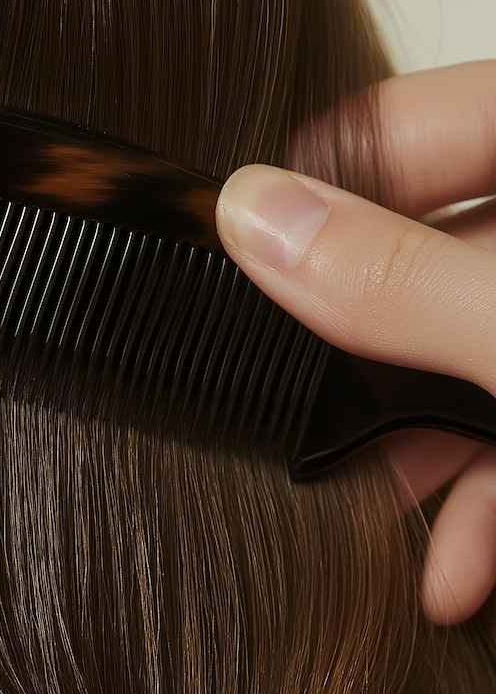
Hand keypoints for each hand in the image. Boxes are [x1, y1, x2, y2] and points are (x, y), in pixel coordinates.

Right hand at [215, 61, 495, 624]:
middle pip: (406, 259)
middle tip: (291, 411)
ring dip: (413, 449)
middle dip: (350, 357)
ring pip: (450, 352)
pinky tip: (457, 563)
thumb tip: (251, 220)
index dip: (296, 193)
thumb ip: (402, 280)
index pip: (385, 129)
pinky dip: (481, 491)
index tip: (223, 266)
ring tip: (380, 515)